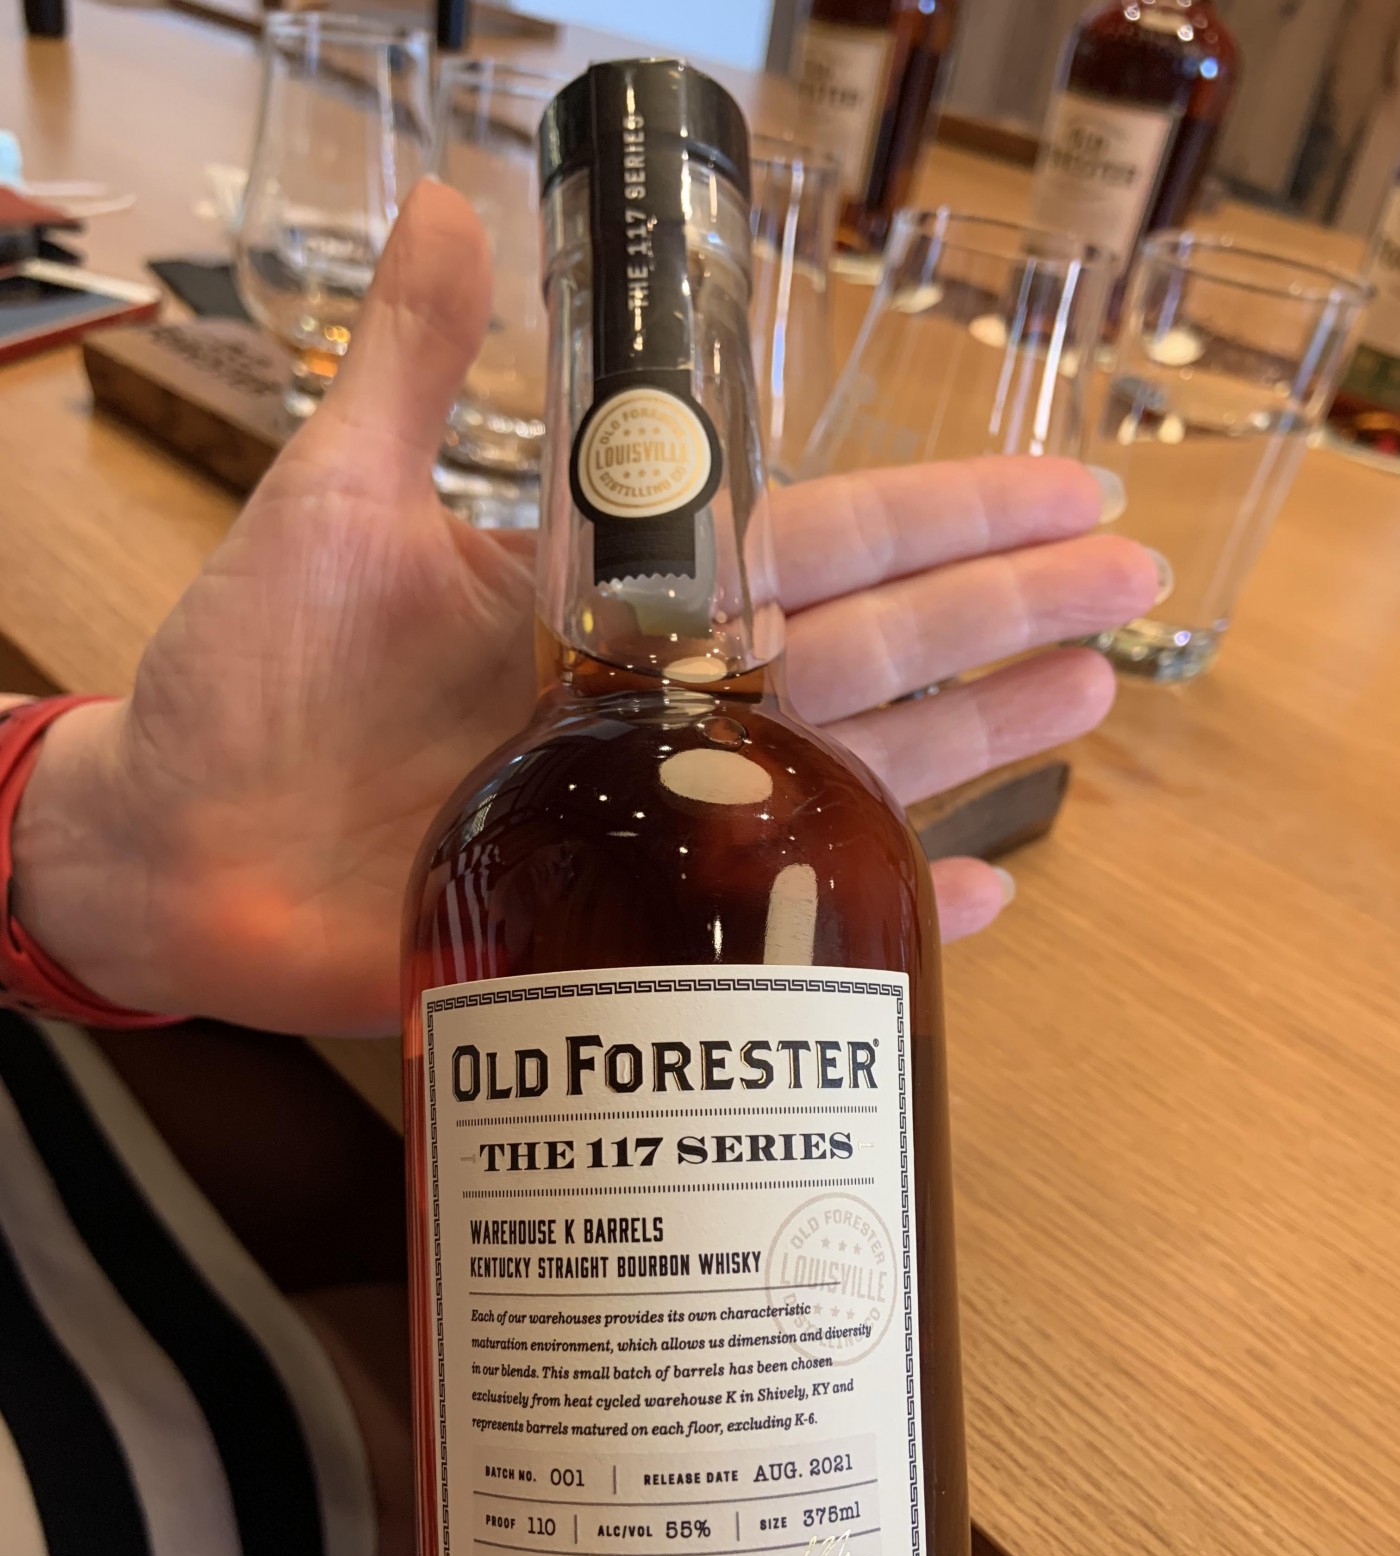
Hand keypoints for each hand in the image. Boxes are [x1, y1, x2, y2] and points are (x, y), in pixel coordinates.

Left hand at [14, 183, 1156, 1034]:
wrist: (171, 844)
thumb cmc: (244, 678)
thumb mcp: (333, 507)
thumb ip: (411, 370)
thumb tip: (453, 202)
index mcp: (610, 606)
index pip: (808, 547)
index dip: (936, 518)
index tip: (1060, 491)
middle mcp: (655, 709)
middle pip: (862, 654)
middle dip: (998, 616)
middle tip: (1128, 589)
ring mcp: (645, 820)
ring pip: (840, 769)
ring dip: (968, 741)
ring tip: (1088, 697)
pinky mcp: (616, 925)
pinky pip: (763, 924)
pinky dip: (864, 913)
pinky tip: (967, 899)